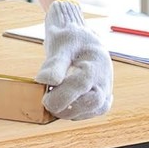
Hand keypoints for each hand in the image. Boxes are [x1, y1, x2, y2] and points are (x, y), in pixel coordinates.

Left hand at [35, 0, 112, 120]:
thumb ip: (54, 64)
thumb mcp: (59, 44)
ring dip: (74, 112)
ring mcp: (106, 86)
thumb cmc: (68, 38)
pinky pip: (95, 110)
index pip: (81, 84)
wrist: (79, 35)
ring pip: (96, 109)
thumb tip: (42, 80)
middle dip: (70, 108)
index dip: (62, 95)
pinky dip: (80, 112)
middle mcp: (105, 75)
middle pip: (94, 101)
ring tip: (54, 104)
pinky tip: (65, 105)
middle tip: (49, 104)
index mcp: (95, 60)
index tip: (45, 100)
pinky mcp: (103, 93)